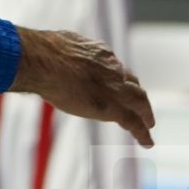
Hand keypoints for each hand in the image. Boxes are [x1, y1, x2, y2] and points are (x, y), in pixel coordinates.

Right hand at [10, 27, 155, 147]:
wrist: (42, 61)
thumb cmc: (40, 52)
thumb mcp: (58, 44)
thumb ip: (63, 51)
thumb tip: (50, 52)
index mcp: (99, 53)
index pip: (115, 68)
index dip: (120, 79)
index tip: (119, 86)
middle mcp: (112, 69)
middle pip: (133, 84)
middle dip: (138, 96)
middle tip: (142, 107)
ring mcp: (114, 88)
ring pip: (139, 103)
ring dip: (145, 114)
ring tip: (148, 125)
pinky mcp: (111, 107)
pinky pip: (133, 122)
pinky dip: (142, 133)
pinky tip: (148, 143)